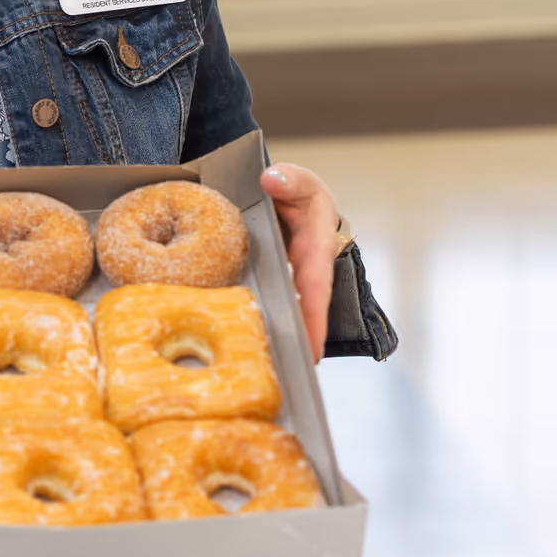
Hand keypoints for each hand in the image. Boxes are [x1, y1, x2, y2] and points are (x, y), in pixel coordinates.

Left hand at [259, 163, 341, 361]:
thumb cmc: (300, 193)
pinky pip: (262, 306)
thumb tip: (272, 180)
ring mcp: (285, 283)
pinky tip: (241, 346)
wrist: (287, 200)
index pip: (315, 289)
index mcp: (315, 251)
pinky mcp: (268, 286)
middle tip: (286, 376)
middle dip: (295, 344)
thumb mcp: (299, 182)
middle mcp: (303, 274)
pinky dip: (255, 323)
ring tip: (264, 372)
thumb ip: (290, 180)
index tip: (312, 350)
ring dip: (276, 339)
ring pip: (281, 315)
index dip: (313, 320)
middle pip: (300, 314)